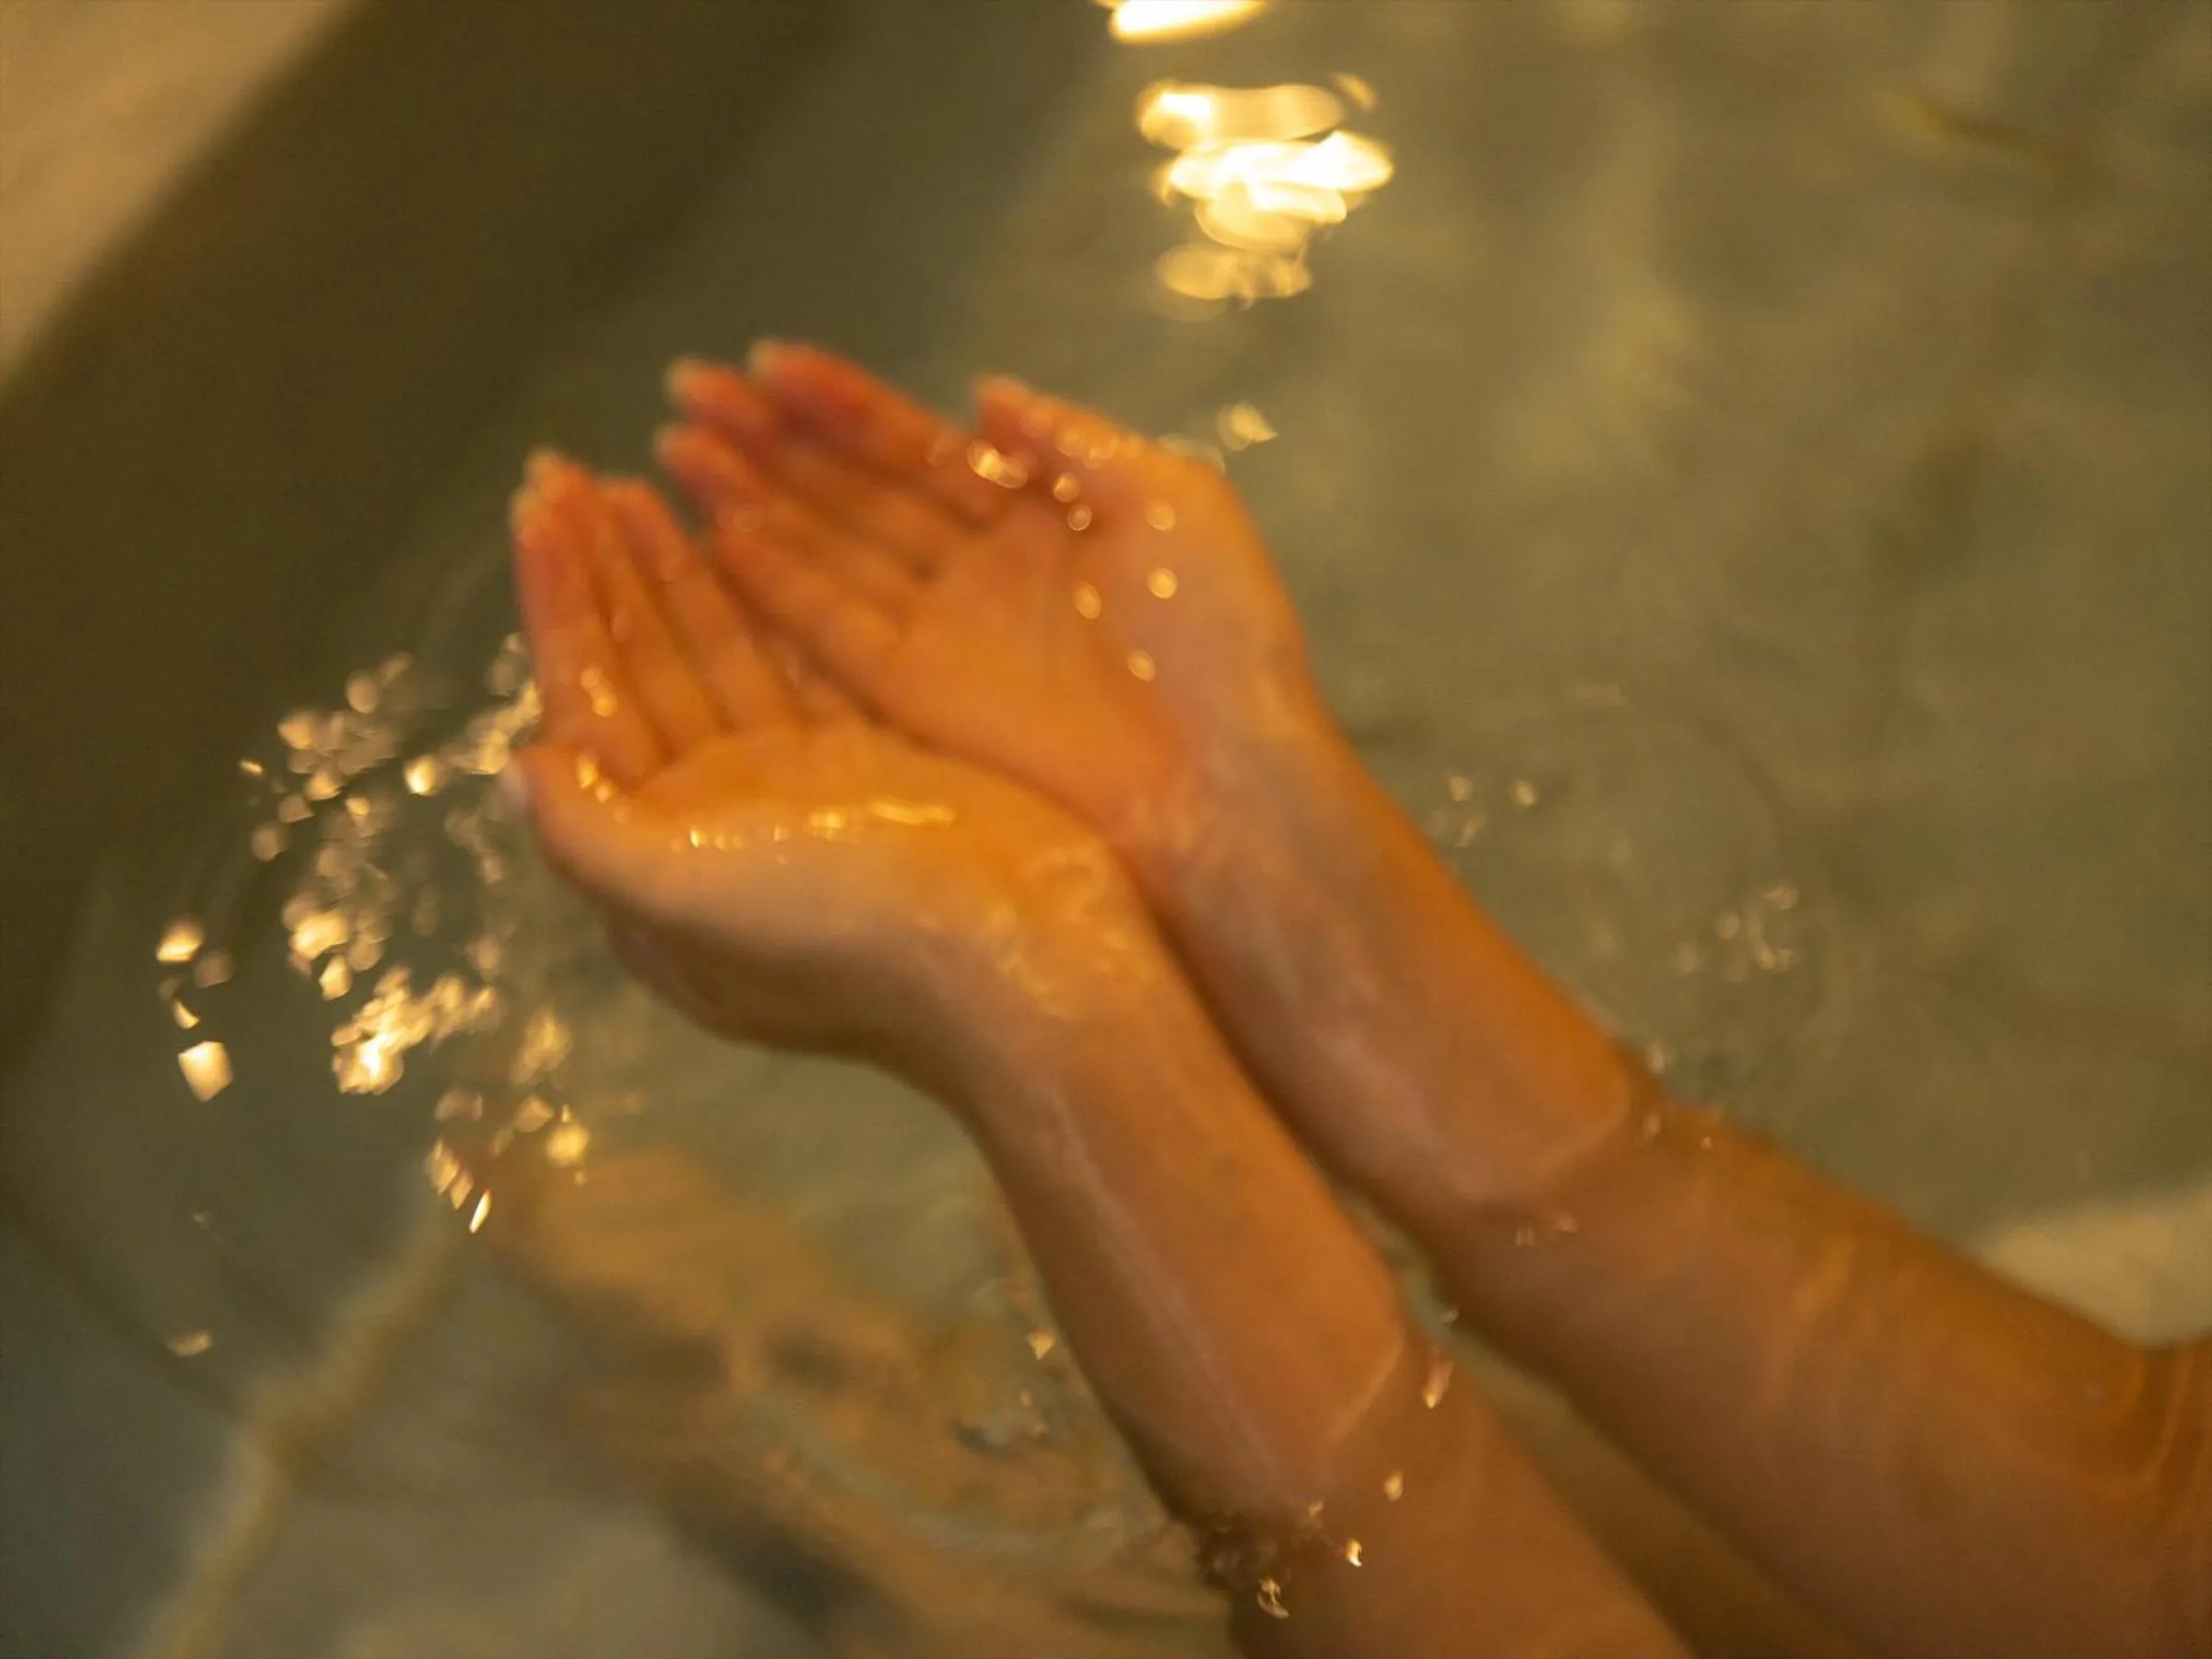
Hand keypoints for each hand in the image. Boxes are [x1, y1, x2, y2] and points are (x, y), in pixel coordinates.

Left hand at [507, 455, 1143, 1099]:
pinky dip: (769, 596)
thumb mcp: (685, 897)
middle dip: (606, 572)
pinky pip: (802, 661)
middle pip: (647, 674)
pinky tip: (741, 527)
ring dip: (676, 570)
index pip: (592, 709)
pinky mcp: (879, 767)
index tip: (536, 510)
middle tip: (568, 469)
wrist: (1023, 961)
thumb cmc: (847, 931)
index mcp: (663, 861)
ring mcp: (803, 794)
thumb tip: (518, 764)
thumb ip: (587, 832)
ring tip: (641, 478)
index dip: (561, 608)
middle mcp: (721, 825)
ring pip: (722, 657)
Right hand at [656, 347, 1334, 850]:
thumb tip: (983, 392)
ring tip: (673, 445)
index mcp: (1037, 519)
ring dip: (751, 499)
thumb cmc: (1215, 636)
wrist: (1224, 778)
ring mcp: (941, 640)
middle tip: (684, 391)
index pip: (918, 447)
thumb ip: (1071, 442)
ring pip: (828, 554)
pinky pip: (832, 633)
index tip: (768, 361)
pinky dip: (776, 586)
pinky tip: (716, 534)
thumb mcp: (1169, 501)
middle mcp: (974, 574)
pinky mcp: (918, 704)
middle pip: (854, 494)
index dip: (845, 405)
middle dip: (772, 442)